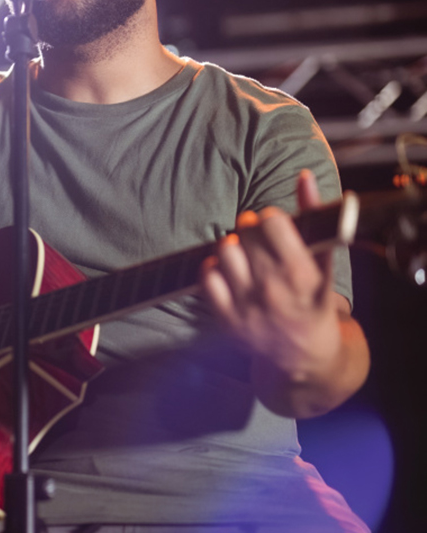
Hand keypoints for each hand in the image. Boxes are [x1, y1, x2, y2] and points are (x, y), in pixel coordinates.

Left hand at [200, 171, 362, 415]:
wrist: (305, 356)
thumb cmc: (315, 302)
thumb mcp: (325, 264)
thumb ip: (315, 217)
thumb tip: (303, 176)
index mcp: (301, 274)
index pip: (272, 223)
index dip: (271, 219)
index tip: (275, 226)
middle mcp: (272, 289)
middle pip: (246, 234)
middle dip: (252, 231)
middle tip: (259, 242)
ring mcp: (247, 305)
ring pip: (224, 251)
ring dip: (232, 246)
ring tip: (243, 254)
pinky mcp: (228, 319)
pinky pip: (207, 278)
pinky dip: (212, 267)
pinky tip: (226, 269)